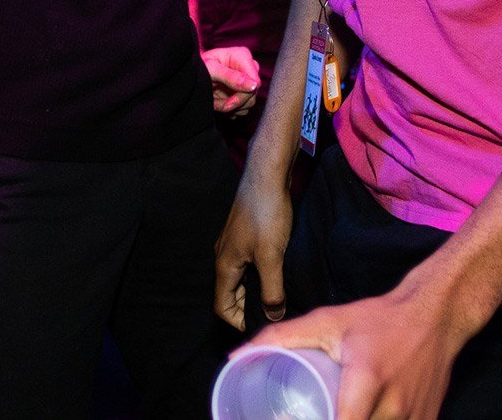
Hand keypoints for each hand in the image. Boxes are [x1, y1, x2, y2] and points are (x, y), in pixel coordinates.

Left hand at [204, 46, 261, 114]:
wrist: (192, 75)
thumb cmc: (200, 67)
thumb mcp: (211, 69)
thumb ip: (230, 76)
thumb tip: (253, 85)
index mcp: (243, 56)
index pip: (255, 82)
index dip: (242, 95)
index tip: (227, 103)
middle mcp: (248, 68)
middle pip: (253, 94)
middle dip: (234, 102)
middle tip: (216, 104)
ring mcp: (247, 81)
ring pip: (249, 103)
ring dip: (231, 108)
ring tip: (214, 102)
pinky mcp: (243, 93)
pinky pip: (244, 108)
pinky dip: (231, 110)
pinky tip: (219, 103)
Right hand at [213, 172, 293, 329]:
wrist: (267, 175)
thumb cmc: (266, 214)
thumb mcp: (271, 257)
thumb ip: (271, 291)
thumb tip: (274, 316)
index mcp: (224, 266)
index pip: (222, 307)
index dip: (239, 322)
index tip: (263, 326)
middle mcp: (224, 257)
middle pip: (230, 295)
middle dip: (249, 309)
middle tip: (275, 314)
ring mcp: (235, 245)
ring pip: (241, 279)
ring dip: (256, 292)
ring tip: (279, 297)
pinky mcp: (246, 235)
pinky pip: (249, 265)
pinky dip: (260, 276)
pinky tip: (279, 274)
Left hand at [247, 283, 473, 419]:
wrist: (436, 316)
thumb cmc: (378, 320)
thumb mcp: (329, 322)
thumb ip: (282, 337)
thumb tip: (237, 355)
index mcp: (367, 379)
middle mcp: (395, 404)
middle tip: (316, 413)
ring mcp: (415, 417)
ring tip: (340, 413)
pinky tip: (369, 415)